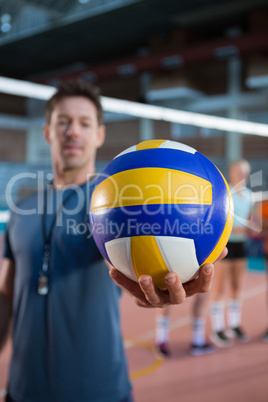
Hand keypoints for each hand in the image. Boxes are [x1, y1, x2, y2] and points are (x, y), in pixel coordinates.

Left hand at [109, 247, 226, 307]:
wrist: (152, 279)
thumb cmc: (176, 263)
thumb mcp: (189, 257)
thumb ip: (204, 250)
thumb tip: (221, 241)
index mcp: (189, 287)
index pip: (202, 286)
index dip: (206, 278)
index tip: (208, 265)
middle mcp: (174, 296)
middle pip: (178, 296)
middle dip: (175, 287)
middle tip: (171, 274)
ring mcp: (156, 300)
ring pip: (153, 298)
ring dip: (148, 288)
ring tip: (143, 276)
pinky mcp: (140, 299)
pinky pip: (130, 290)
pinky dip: (122, 281)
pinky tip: (112, 269)